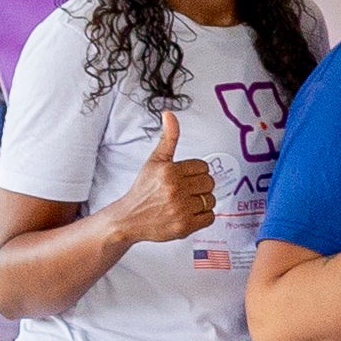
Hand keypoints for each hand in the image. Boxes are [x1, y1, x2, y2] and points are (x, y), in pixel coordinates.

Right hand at [121, 109, 217, 245]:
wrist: (129, 218)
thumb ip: (168, 138)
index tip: (186, 177)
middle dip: (200, 186)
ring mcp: (180, 209)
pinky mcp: (184, 226)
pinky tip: (189, 213)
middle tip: (187, 190)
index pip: (203, 167)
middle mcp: (175, 189)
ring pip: (211, 200)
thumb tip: (169, 114)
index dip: (196, 172)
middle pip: (209, 183)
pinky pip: (210, 218)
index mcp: (169, 171)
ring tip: (186, 202)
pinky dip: (203, 217)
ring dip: (202, 202)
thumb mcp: (154, 160)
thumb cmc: (143, 190)